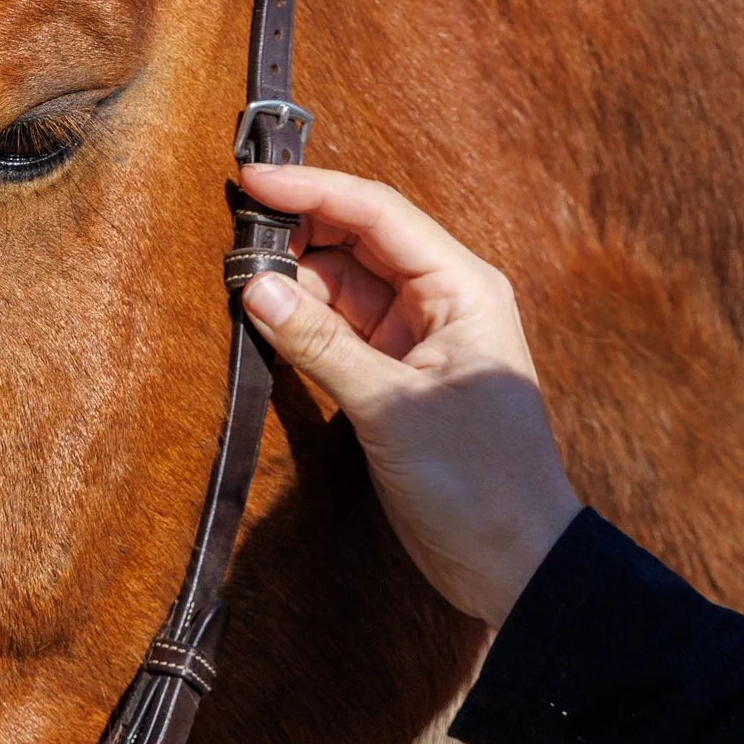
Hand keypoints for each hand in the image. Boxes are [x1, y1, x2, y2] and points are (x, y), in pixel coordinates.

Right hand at [236, 166, 581, 625]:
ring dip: (294, 282)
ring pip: (343, 288)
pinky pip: (341, 333)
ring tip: (235, 280)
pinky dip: (303, 325)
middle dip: (296, 234)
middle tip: (229, 236)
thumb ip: (320, 344)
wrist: (515, 563)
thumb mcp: (391, 408)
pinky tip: (262, 321)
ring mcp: (418, 340)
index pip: (377, 213)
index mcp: (461, 287)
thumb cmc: (478, 480)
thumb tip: (254, 287)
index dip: (312, 191)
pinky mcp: (398, 381)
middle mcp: (442, 301)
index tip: (249, 180)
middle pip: (357, 241)